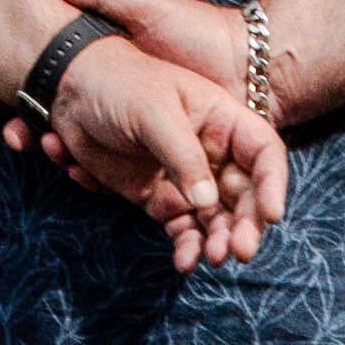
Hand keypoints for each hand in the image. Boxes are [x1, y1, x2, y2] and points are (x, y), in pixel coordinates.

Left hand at [0, 0, 288, 272]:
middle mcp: (212, 151)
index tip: (271, 215)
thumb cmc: (119, 83)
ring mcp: (186, 178)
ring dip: (219, 240)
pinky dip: (186, 246)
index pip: (262, 153)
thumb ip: (182, 154)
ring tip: (212, 257)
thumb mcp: (154, 111)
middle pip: (245, 194)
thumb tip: (207, 202)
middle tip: (239, 251)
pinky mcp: (159, 198)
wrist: (70, 89)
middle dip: (246, 224)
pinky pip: (182, 229)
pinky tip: (183, 260)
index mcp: (221, 119)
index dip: (273, 183)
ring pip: (217, 218)